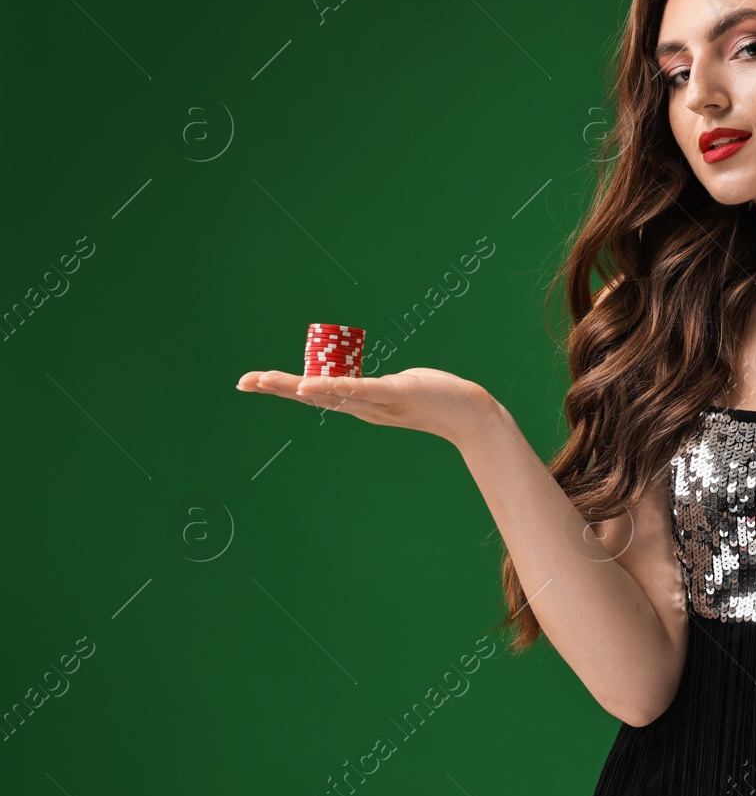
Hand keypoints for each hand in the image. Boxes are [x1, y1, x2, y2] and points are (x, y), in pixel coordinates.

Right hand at [237, 366, 493, 443]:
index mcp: (362, 403)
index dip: (285, 387)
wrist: (470, 414)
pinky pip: (359, 389)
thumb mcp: (399, 388)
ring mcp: (377, 402)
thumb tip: (367, 383)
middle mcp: (364, 407)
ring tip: (266, 381)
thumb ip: (379, 387)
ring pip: (330, 394)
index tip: (253, 381)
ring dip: (296, 387)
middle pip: (314, 397)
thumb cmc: (438, 397)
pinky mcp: (395, 393)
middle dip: (277, 388)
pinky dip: (333, 388)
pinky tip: (310, 386)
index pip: (317, 394)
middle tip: (244, 382)